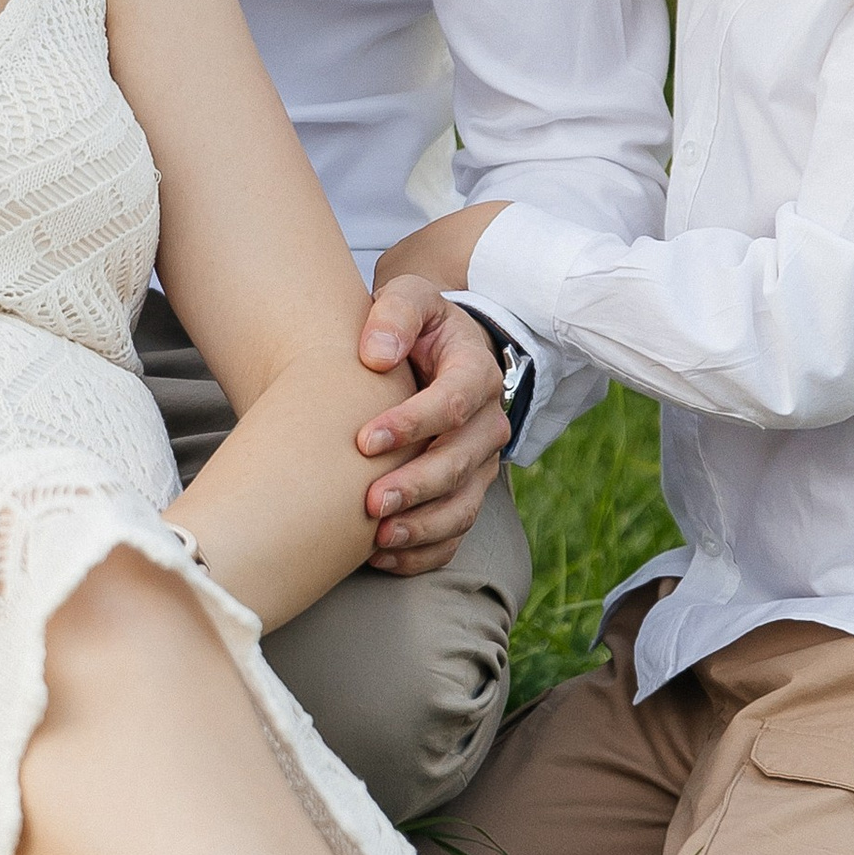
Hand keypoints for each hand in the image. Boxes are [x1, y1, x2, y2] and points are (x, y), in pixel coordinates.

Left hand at [352, 276, 505, 575]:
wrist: (432, 351)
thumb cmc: (414, 325)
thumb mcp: (408, 297)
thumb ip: (393, 314)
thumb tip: (376, 355)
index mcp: (476, 372)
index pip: (455, 402)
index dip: (414, 423)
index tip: (365, 440)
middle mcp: (488, 422)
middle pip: (461, 463)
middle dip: (416, 486)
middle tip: (370, 502)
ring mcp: (480, 463)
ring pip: (462, 506)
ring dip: (422, 526)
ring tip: (377, 538)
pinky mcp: (465, 493)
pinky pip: (454, 533)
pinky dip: (423, 552)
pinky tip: (380, 556)